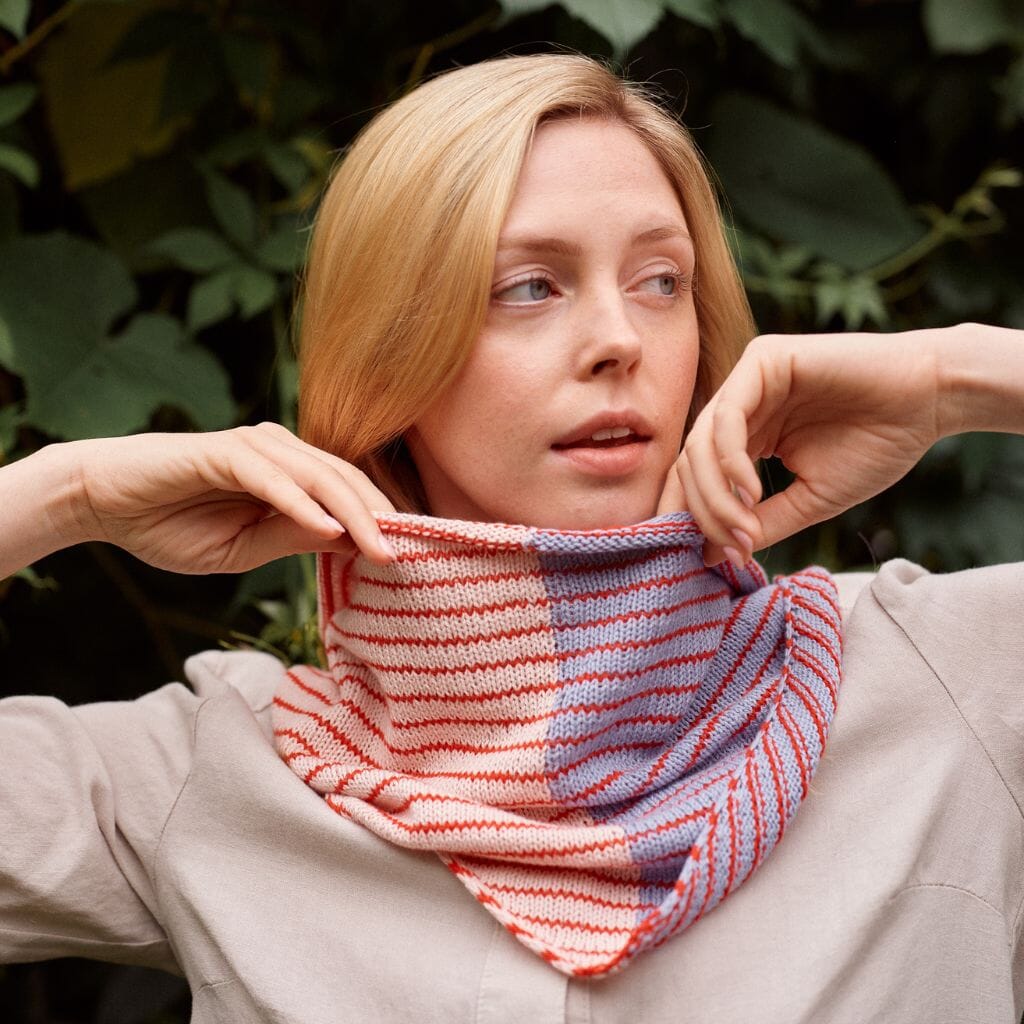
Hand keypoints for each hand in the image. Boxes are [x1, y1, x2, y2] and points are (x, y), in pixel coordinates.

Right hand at [66, 423, 396, 573]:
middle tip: (408, 556)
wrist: (104, 504)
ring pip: (319, 477)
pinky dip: (302, 504)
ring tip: (381, 548)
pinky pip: (273, 478)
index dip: (380, 524)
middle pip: (345, 483)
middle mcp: (279, 453)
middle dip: (380, 520)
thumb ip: (297, 537)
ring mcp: (254, 448)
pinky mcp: (224, 451)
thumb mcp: (246, 547)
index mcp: (289, 475)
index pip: (348, 496)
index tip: (412, 556)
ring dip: (353, 513)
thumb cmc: (172, 526)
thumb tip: (355, 542)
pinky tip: (327, 529)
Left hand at [659, 329, 951, 565]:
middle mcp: (739, 405)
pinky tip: (751, 492)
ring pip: (701, 443)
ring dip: (715, 495)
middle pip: (691, 462)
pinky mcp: (762, 360)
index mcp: (746, 434)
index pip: (698, 476)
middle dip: (702, 512)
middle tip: (731, 548)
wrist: (931, 400)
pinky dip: (730, 462)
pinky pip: (727, 417)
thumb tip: (707, 557)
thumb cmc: (877, 447)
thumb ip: (758, 522)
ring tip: (744, 529)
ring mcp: (747, 379)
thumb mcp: (809, 500)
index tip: (711, 560)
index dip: (695, 519)